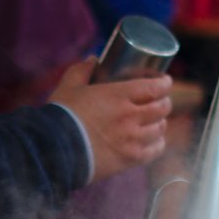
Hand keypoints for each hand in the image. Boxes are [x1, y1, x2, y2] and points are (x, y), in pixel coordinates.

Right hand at [49, 58, 172, 180]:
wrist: (54, 150)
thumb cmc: (61, 116)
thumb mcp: (68, 87)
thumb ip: (81, 70)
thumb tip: (93, 60)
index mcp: (118, 95)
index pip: (154, 87)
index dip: (164, 83)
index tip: (165, 81)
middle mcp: (130, 116)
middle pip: (162, 108)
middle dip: (164, 102)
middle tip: (160, 100)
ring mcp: (132, 139)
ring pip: (160, 128)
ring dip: (160, 122)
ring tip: (155, 121)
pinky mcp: (129, 159)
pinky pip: (155, 150)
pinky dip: (157, 144)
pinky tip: (153, 141)